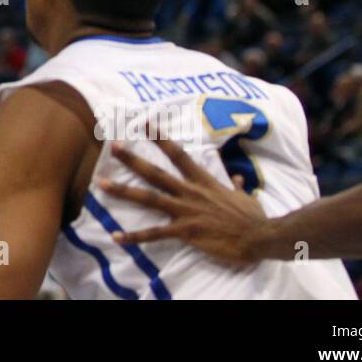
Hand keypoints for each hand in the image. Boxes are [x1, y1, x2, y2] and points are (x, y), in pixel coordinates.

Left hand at [95, 137, 269, 265]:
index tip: (143, 124)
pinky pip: (154, 234)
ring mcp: (185, 211)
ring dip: (123, 191)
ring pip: (148, 198)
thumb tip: (235, 179)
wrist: (260, 237)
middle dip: (132, 159)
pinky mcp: (184, 232)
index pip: (178, 154)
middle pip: (155, 172)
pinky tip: (116, 237)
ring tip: (101, 184)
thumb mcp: (243, 196)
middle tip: (112, 147)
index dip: (160, 139)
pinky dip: (134, 236)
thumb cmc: (253, 217)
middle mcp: (189, 192)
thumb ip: (234, 187)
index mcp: (202, 181)